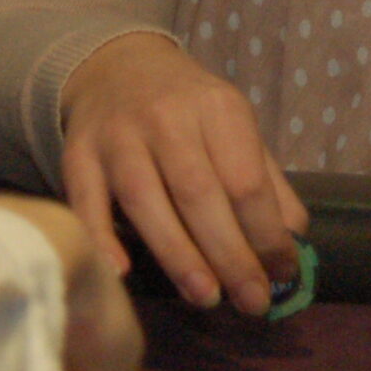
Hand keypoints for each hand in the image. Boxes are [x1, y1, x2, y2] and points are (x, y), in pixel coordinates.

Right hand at [57, 33, 306, 313]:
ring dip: (178, 256)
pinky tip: (122, 274)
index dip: (267, 234)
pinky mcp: (77, 155)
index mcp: (217, 108)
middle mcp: (166, 118)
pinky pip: (86, 202)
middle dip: (230, 256)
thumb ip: (267, 183)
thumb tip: (293, 246)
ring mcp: (117, 137)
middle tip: (252, 303)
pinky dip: (101, 238)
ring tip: (207, 298)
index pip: (246, 180)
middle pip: (199, 194)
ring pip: (146, 202)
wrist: (117, 67)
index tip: (283, 275)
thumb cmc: (189, 110)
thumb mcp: (236, 128)